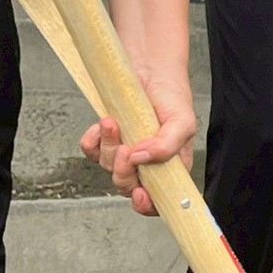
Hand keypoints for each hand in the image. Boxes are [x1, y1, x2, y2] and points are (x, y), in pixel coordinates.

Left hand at [78, 61, 197, 216]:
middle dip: (122, 172)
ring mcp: (123, 152)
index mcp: (169, 168)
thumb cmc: (171, 95)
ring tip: (114, 123)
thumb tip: (141, 159)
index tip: (141, 194)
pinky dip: (92, 140)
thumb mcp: (182, 121)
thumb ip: (168, 145)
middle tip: (126, 151)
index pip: (158, 200)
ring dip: (108, 147)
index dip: (147, 205)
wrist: (149, 67)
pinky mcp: (105, 138)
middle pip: (127, 186)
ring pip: (107, 167)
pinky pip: (89, 151)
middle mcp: (145, 164)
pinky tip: (104, 125)